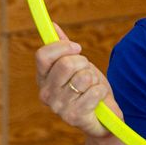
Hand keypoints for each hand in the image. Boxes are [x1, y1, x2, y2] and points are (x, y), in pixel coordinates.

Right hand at [34, 23, 122, 137]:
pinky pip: (95, 91)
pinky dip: (102, 91)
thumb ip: (64, 48)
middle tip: (87, 72)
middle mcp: (46, 94)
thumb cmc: (88, 89)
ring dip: (94, 79)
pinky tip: (98, 99)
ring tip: (92, 87)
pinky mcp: (75, 117)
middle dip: (83, 63)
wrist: (103, 118)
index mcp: (42, 79)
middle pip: (66, 64)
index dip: (62, 47)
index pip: (42, 55)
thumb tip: (53, 25)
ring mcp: (59, 107)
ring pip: (83, 77)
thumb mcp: (77, 66)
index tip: (77, 48)